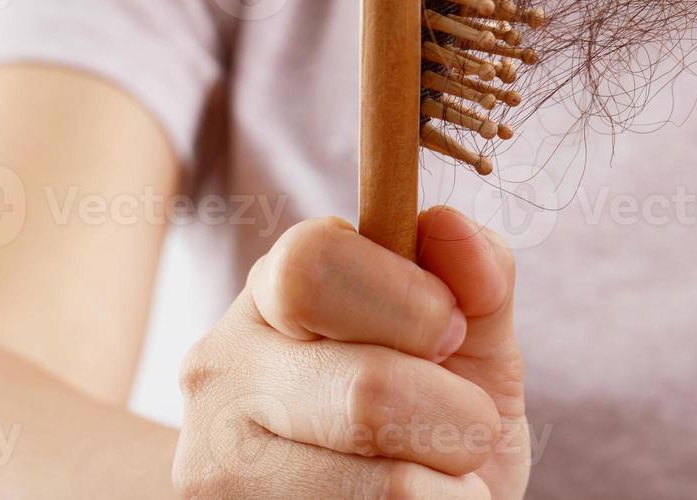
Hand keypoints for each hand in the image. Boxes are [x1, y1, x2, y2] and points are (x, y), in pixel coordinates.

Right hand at [172, 208, 527, 497]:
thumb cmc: (437, 412)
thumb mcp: (470, 339)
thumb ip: (476, 278)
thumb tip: (449, 223)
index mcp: (275, 288)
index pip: (311, 265)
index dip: (405, 299)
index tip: (450, 333)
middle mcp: (224, 368)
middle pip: (363, 391)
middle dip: (452, 410)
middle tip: (465, 421)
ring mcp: (220, 465)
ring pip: (388, 486)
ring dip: (452, 478)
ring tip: (440, 472)